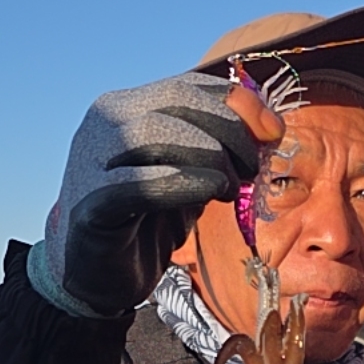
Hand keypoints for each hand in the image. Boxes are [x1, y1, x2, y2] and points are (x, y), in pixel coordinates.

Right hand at [30, 74, 282, 316]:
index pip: (188, 84)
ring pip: (157, 133)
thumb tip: (267, 128)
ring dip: (210, 156)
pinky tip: (210, 195)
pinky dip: (186, 183)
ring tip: (229, 188)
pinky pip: (141, 183)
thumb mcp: (188, 176)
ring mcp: (91, 161)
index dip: (239, 102)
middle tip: (252, 167)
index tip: (273, 132)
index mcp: (125, 107)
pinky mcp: (91, 205)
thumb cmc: (145, 224)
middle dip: (231, 128)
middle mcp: (103, 123)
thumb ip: (216, 148)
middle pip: (178, 100)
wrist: (95, 279)